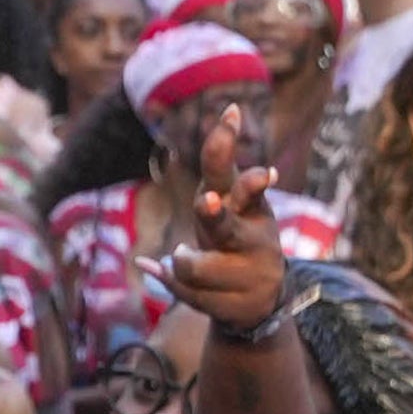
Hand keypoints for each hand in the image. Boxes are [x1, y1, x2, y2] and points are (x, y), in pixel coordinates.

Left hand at [168, 98, 286, 331]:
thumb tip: (232, 108)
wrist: (258, 300)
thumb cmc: (238, 236)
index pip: (239, 180)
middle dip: (214, 214)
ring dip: (181, 261)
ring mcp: (248, 274)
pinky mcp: (236, 304)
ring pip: (192, 266)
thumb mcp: (232, 200)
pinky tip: (154, 268)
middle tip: (207, 201)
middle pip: (225, 226)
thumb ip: (223, 163)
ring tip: (181, 255)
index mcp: (248, 208)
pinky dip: (168, 282)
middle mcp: (253, 239)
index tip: (243, 137)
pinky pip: (185, 294)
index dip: (230, 154)